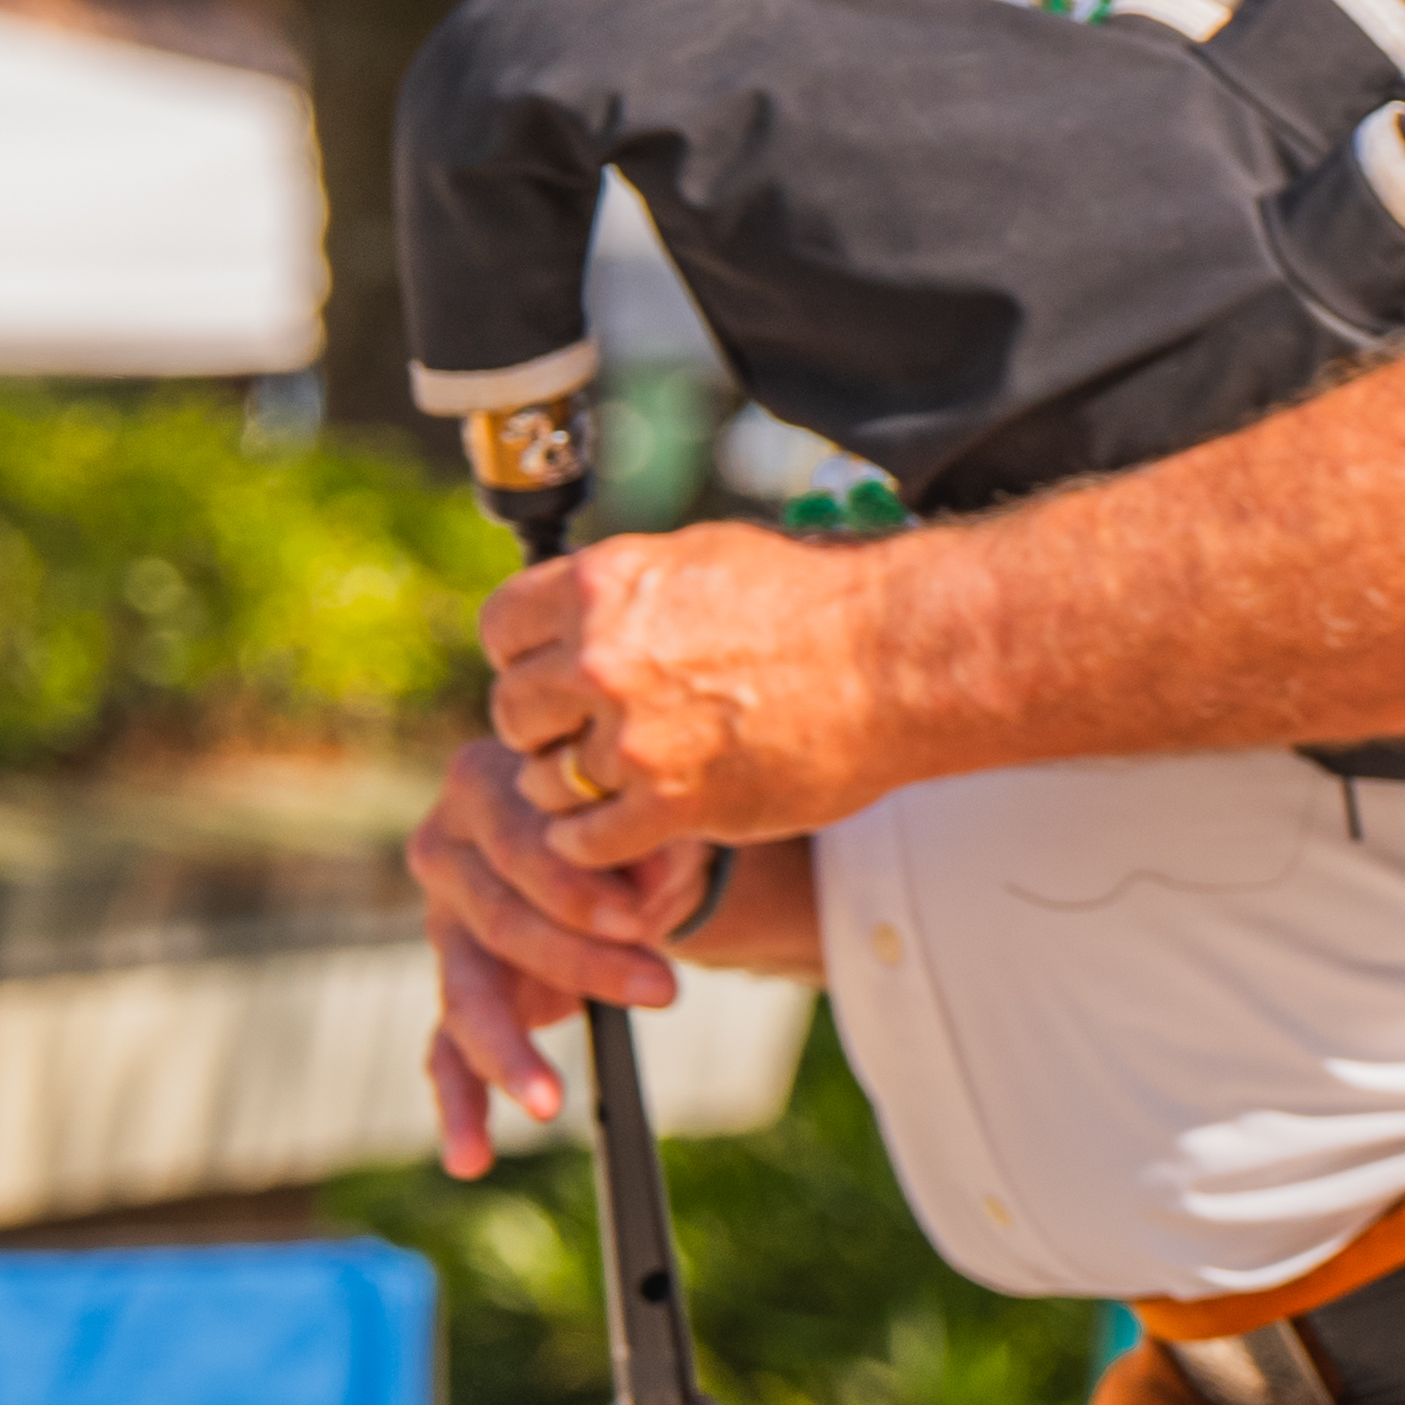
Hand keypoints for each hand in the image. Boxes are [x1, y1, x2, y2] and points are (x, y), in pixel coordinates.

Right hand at [413, 740, 812, 1175]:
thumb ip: (646, 841)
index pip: (521, 847)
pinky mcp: (459, 986)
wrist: (622, 848)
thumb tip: (646, 886)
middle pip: (500, 924)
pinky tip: (470, 1156)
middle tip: (662, 991)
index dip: (577, 888)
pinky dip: (460, 1106)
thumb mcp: (656, 817)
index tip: (638, 922)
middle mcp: (445, 854)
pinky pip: (445, 1051)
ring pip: (466, 998)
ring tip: (546, 1103)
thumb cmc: (636, 819)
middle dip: (582, 964)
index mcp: (483, 788)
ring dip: (511, 1054)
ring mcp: (443, 927)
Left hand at [480, 522, 913, 876]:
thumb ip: (627, 592)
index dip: (524, 656)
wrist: (903, 656)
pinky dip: (595, 844)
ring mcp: (631, 735)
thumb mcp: (705, 560)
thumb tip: (581, 615)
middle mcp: (601, 657)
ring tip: (622, 783)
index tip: (551, 675)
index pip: (501, 630)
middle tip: (592, 735)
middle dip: (547, 726)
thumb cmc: (824, 600)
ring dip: (573, 787)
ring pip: (544, 780)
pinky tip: (625, 829)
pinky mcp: (669, 803)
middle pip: (514, 710)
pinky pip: (585, 841)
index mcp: (602, 585)